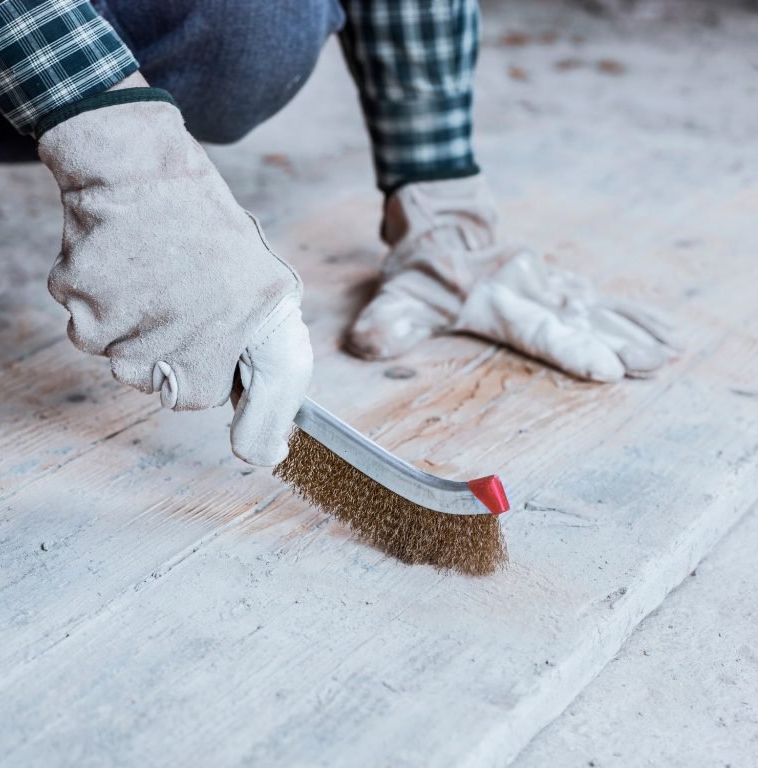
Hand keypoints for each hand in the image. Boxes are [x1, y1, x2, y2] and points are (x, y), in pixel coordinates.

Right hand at [39, 85, 311, 464]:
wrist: (138, 163)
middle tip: (175, 289)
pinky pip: (84, 325)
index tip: (200, 329)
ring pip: (114, 355)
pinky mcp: (79, 304)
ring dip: (125, 322)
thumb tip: (265, 457)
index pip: (199, 398)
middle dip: (162, 344)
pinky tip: (115, 263)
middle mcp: (179, 340)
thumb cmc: (207, 228)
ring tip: (147, 271)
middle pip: (151, 381)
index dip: (200, 362)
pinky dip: (95, 300)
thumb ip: (274, 378)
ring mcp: (125, 325)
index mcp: (236, 338)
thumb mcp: (266, 292)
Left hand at [348, 177, 677, 380]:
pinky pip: (601, 300)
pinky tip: (662, 331)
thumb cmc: (421, 268)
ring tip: (671, 352)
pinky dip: (632, 315)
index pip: (538, 329)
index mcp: (497, 297)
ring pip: (598, 308)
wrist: (443, 222)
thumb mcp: (398, 295)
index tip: (606, 368)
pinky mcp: (559, 283)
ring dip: (634, 330)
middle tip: (656, 363)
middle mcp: (530, 288)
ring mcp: (549, 283)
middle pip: (582, 320)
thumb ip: (388, 322)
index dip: (572, 350)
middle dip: (620, 342)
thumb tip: (367, 344)